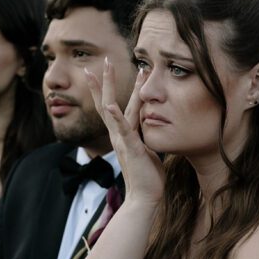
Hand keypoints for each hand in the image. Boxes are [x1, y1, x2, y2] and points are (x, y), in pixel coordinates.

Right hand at [86, 59, 163, 204]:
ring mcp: (122, 140)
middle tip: (105, 60)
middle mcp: (118, 135)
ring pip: (113, 109)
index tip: (111, 70)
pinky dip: (116, 117)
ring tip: (107, 68)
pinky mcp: (131, 148)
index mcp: (123, 134)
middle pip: (108, 102)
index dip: (112, 89)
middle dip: (106, 81)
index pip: (115, 106)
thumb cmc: (149, 177)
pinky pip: (123, 130)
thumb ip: (146, 137)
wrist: (145, 198)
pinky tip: (110, 106)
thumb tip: (153, 127)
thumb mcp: (148, 150)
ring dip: (109, 87)